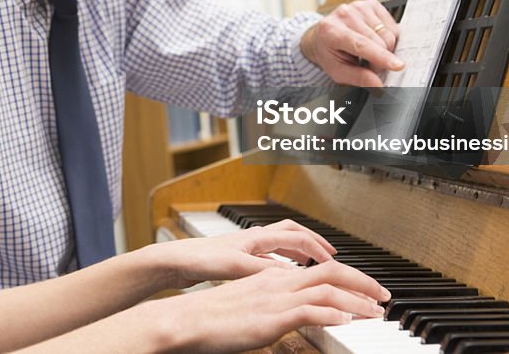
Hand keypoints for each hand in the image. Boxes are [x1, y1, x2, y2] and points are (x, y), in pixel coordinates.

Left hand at [153, 219, 337, 288]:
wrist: (174, 260)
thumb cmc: (200, 258)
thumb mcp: (236, 267)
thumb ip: (263, 270)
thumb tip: (290, 275)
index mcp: (257, 237)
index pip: (297, 237)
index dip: (318, 248)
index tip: (334, 260)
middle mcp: (254, 238)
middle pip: (292, 233)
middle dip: (313, 242)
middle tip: (330, 254)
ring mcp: (246, 247)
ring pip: (280, 244)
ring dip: (298, 251)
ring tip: (311, 263)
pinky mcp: (237, 257)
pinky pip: (268, 256)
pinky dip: (281, 263)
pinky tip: (281, 275)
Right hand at [164, 260, 390, 352]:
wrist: (187, 320)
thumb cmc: (211, 319)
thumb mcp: (249, 308)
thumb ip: (272, 307)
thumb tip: (290, 316)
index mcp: (273, 278)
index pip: (320, 268)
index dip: (349, 276)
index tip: (366, 289)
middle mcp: (278, 282)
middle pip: (332, 271)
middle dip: (363, 281)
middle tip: (383, 296)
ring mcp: (276, 298)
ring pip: (329, 287)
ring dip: (358, 298)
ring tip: (376, 311)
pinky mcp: (272, 316)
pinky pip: (312, 309)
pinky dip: (335, 312)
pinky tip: (349, 320)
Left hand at [300, 0, 403, 86]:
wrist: (322, 36)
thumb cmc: (329, 53)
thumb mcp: (337, 71)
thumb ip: (358, 78)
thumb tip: (378, 84)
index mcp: (331, 31)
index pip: (361, 44)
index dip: (381, 56)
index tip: (398, 66)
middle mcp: (345, 14)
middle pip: (380, 41)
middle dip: (381, 60)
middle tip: (370, 66)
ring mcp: (358, 6)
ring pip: (389, 34)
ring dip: (385, 49)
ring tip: (369, 52)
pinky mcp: (370, 4)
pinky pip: (392, 25)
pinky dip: (388, 37)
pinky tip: (374, 40)